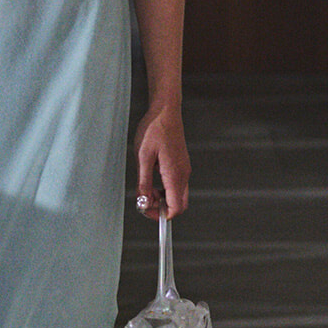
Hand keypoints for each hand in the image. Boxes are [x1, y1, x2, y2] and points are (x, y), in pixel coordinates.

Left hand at [134, 101, 189, 218]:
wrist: (165, 111)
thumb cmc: (154, 130)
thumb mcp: (143, 158)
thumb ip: (144, 183)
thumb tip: (144, 201)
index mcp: (175, 174)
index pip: (176, 208)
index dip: (161, 215)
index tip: (146, 211)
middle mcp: (183, 174)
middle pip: (180, 204)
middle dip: (162, 208)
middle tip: (145, 201)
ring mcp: (184, 169)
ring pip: (178, 194)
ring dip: (163, 198)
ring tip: (146, 189)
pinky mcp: (181, 164)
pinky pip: (177, 184)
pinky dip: (165, 188)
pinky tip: (152, 178)